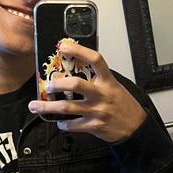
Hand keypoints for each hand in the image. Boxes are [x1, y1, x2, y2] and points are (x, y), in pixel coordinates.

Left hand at [28, 41, 145, 142]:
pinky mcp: (94, 125)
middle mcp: (102, 95)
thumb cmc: (123, 105)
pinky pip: (72, 124)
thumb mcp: (114, 86)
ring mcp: (97, 111)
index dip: (79, 50)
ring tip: (36, 106)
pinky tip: (59, 121)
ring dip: (48, 107)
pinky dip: (62, 123)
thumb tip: (76, 68)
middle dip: (57, 84)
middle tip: (48, 84)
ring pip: (67, 107)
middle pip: (76, 84)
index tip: (63, 46)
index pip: (95, 60)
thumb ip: (97, 79)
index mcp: (107, 81)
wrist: (135, 127)